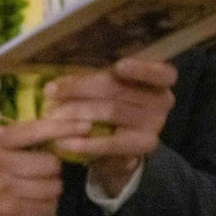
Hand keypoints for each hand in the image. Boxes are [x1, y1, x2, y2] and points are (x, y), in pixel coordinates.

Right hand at [0, 117, 90, 215]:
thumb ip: (25, 137)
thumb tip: (69, 125)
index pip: (35, 130)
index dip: (64, 127)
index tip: (86, 126)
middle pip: (50, 162)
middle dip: (53, 170)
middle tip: (39, 175)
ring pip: (53, 185)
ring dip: (51, 189)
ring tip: (34, 191)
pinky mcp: (6, 212)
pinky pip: (47, 205)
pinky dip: (45, 206)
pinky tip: (30, 205)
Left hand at [44, 57, 177, 196]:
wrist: (122, 150)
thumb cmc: (114, 109)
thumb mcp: (108, 91)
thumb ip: (89, 84)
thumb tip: (54, 85)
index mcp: (160, 83)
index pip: (162, 73)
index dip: (142, 69)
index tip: (118, 66)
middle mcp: (163, 102)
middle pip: (121, 90)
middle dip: (82, 89)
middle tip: (52, 93)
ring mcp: (155, 125)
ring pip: (113, 112)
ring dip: (78, 112)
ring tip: (53, 115)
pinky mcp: (142, 147)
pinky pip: (111, 143)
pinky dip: (84, 143)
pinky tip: (63, 142)